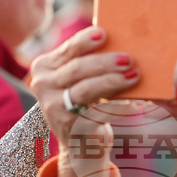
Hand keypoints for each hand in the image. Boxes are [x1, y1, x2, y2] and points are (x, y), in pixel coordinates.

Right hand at [29, 26, 138, 176]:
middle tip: (129, 59)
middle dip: (104, 62)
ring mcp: (53, 107)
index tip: (104, 34)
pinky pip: (97, 112)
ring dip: (112, 81)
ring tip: (134, 75)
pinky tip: (134, 104)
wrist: (80, 142)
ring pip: (85, 89)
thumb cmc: (86, 101)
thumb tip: (120, 34)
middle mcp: (42, 86)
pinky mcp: (69, 125)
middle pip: (76, 69)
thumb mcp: (80, 77)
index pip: (67, 50)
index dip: (85, 41)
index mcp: (44, 67)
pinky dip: (118, 106)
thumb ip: (87, 59)